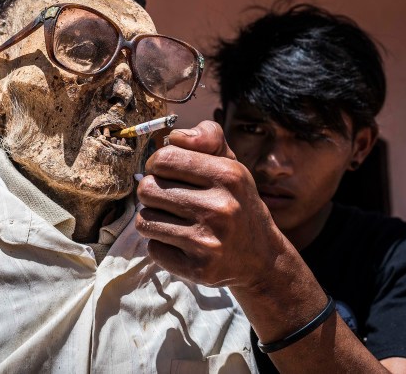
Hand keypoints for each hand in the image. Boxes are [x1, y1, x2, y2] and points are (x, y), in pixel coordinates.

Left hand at [135, 120, 282, 288]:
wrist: (261, 258)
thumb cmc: (236, 203)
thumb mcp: (231, 164)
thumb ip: (207, 138)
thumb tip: (174, 136)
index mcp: (228, 175)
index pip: (163, 158)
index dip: (157, 164)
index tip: (165, 173)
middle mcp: (219, 208)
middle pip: (147, 189)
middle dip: (152, 193)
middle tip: (168, 199)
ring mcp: (208, 241)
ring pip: (144, 220)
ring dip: (153, 219)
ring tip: (174, 220)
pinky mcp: (197, 269)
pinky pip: (153, 249)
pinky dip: (161, 245)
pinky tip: (181, 243)